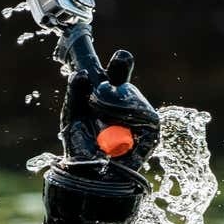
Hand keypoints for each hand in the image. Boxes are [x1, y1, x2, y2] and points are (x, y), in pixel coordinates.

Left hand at [58, 48, 158, 174]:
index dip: (111, 58)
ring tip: (100, 123)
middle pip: (121, 72)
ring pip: (128, 93)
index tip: (112, 47)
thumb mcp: (72, 118)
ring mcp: (139, 112)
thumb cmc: (80, 148)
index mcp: (104, 94)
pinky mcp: (151, 128)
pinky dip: (127, 117)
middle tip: (96, 94)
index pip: (110, 69)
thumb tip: (81, 73)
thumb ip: (75, 95)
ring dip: (111, 104)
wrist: (91, 177)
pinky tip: (115, 130)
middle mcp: (123, 99)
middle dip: (115, 72)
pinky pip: (143, 113)